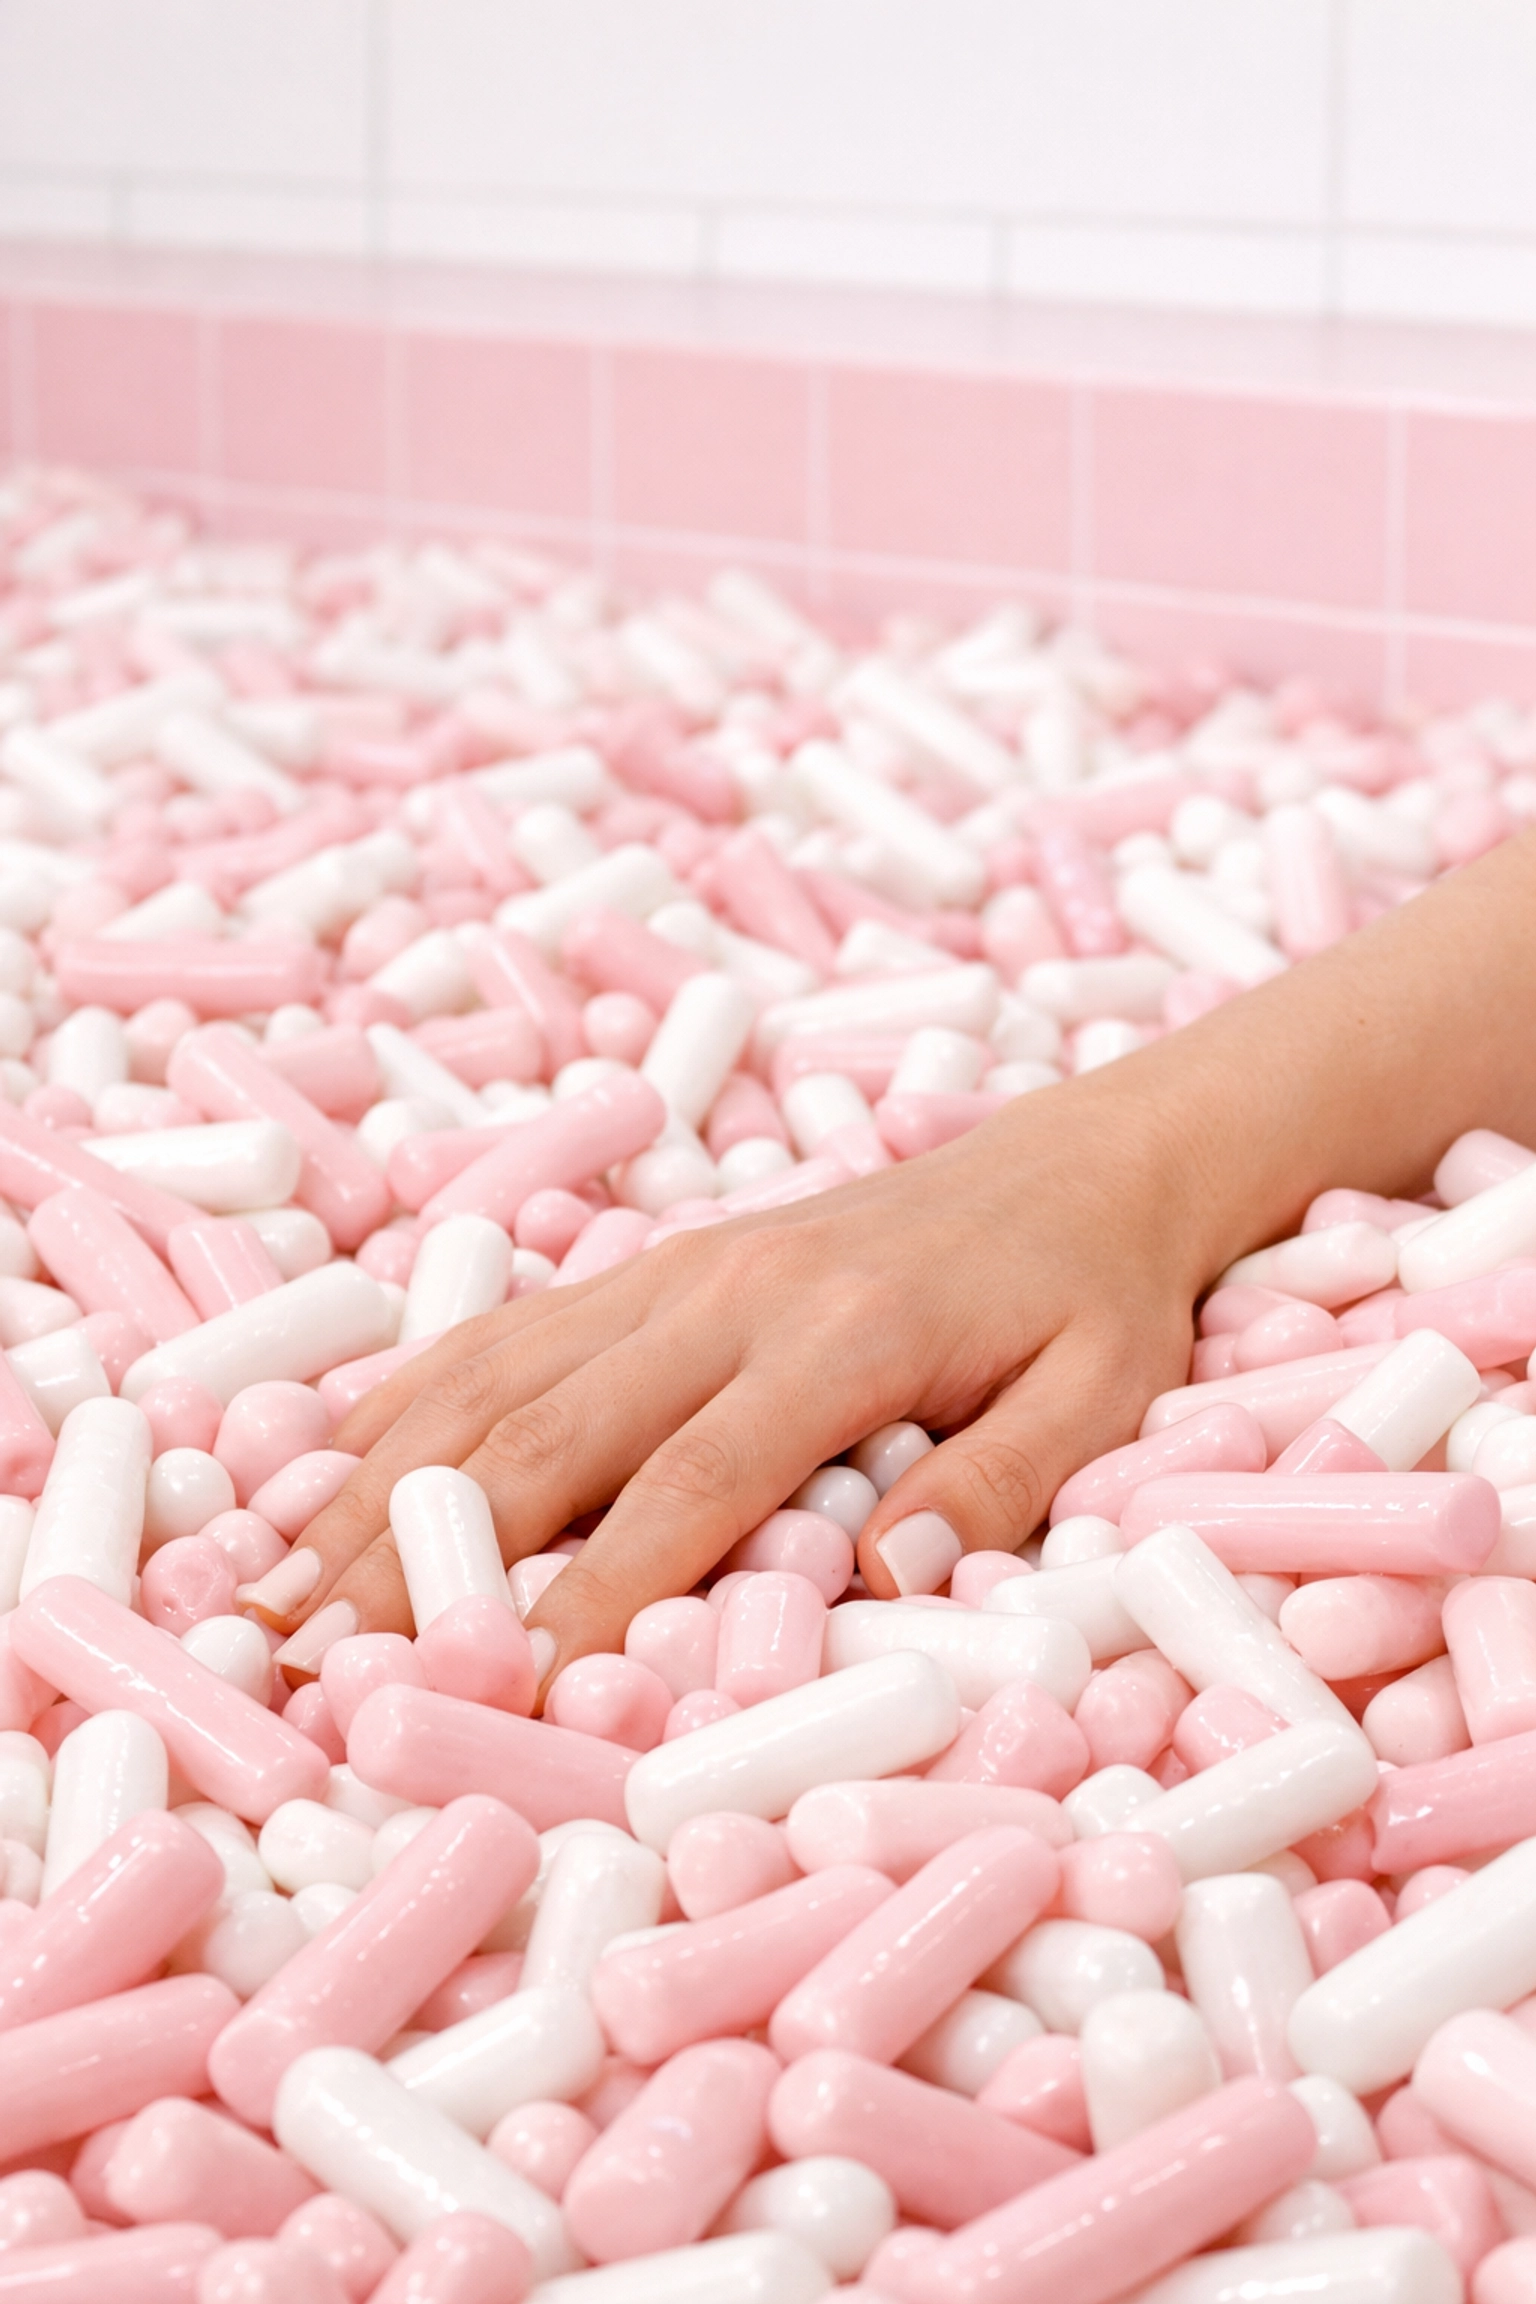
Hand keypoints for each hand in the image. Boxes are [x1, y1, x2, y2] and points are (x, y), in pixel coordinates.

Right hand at [268, 1070, 1210, 1687]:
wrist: (1070, 1166)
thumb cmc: (1089, 1302)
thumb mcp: (1102, 1395)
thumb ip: (1002, 1481)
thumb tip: (882, 1575)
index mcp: (844, 1332)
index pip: (693, 1477)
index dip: (595, 1590)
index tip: (510, 1695)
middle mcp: (730, 1289)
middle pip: (550, 1428)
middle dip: (432, 1553)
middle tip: (326, 1664)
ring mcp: (676, 1270)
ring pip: (498, 1377)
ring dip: (383, 1484)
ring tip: (281, 1589)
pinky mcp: (654, 1269)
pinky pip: (508, 1332)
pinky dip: (410, 1401)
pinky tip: (330, 1466)